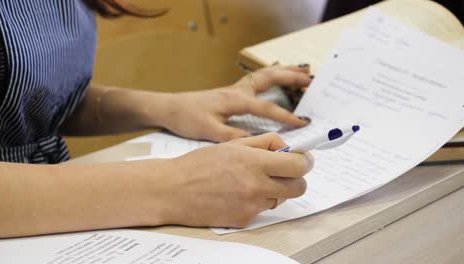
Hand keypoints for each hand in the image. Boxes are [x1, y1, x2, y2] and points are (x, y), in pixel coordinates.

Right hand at [154, 133, 313, 227]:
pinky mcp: (243, 220)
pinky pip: (262, 210)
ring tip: (249, 182)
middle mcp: (256, 186)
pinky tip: (236, 194)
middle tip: (284, 171)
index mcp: (253, 162)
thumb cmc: (198, 164)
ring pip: (280, 198)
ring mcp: (251, 206)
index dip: (306, 161)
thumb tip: (288, 146)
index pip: (298, 165)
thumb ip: (264, 143)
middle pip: (298, 187)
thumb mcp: (231, 144)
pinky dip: (256, 202)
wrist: (172, 190)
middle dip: (296, 178)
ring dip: (273, 190)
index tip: (304, 159)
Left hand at [160, 64, 311, 141]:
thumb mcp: (208, 131)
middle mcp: (238, 90)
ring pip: (265, 75)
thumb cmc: (187, 117)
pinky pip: (257, 79)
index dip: (286, 117)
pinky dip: (272, 74)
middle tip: (312, 80)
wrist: (169, 107)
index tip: (303, 124)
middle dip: (292, 78)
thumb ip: (232, 137)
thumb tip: (256, 143)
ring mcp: (235, 88)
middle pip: (271, 78)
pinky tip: (277, 75)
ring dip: (285, 72)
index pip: (267, 109)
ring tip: (303, 72)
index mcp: (235, 100)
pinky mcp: (232, 91)